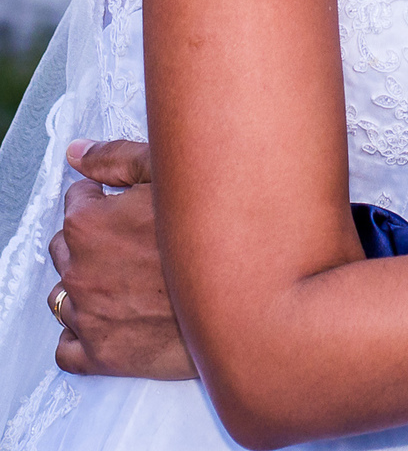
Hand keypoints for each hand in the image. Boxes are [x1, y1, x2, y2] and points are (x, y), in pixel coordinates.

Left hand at [49, 139, 194, 379]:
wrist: (242, 295)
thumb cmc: (208, 229)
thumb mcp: (166, 174)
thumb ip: (114, 158)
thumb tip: (75, 152)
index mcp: (87, 224)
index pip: (76, 202)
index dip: (105, 200)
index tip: (130, 208)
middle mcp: (78, 271)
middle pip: (65, 248)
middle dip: (92, 242)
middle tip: (134, 242)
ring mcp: (87, 317)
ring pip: (63, 296)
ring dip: (86, 286)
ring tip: (129, 280)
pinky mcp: (101, 356)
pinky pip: (66, 349)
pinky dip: (80, 334)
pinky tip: (111, 318)